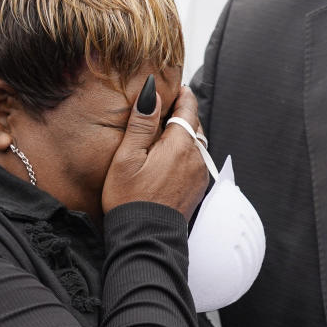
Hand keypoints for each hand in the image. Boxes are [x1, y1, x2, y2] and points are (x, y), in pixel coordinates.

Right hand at [101, 82, 208, 218]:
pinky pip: (194, 162)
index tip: (174, 87)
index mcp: (180, 146)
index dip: (182, 95)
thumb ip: (141, 123)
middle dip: (182, 114)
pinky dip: (184, 153)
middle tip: (165, 107)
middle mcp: (196, 158)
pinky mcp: (196, 189)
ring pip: (195, 144)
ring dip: (183, 135)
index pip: (188, 109)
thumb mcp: (127, 157)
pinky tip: (166, 159)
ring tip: (163, 133)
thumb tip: (152, 92)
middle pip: (194, 126)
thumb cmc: (130, 199)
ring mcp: (198, 175)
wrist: (144, 238)